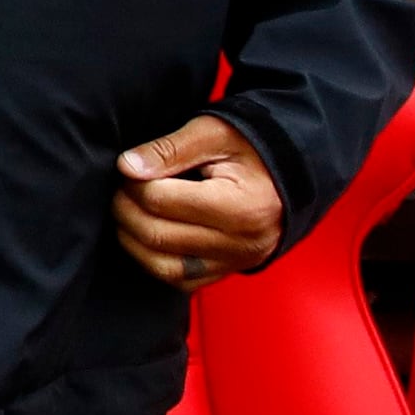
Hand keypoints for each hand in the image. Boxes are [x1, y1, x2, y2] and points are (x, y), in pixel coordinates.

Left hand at [113, 111, 285, 287]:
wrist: (291, 171)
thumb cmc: (252, 148)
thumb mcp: (213, 133)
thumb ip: (169, 149)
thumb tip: (127, 167)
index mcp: (242, 206)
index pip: (160, 200)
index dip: (132, 184)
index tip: (128, 170)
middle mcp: (242, 242)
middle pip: (156, 235)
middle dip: (125, 210)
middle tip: (122, 189)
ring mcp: (236, 262)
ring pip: (162, 267)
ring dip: (132, 240)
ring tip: (129, 211)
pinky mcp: (228, 272)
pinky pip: (179, 281)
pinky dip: (152, 261)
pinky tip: (145, 236)